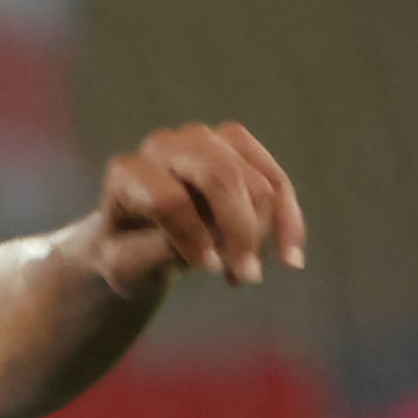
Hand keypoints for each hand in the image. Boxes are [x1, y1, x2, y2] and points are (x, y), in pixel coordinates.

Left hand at [77, 122, 304, 300]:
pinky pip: (276, 182)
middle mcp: (166, 146)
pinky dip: (288, 222)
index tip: (209, 271)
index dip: (194, 236)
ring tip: (247, 276)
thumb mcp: (127, 267)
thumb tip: (215, 242)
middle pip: (221, 176)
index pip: (169, 199)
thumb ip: (159, 252)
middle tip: (248, 276)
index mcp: (127, 174)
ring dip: (263, 234)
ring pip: (255, 181)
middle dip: (241, 229)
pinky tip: (290, 261)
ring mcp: (205, 140)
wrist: (138, 243)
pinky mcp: (239, 147)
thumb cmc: (128, 256)